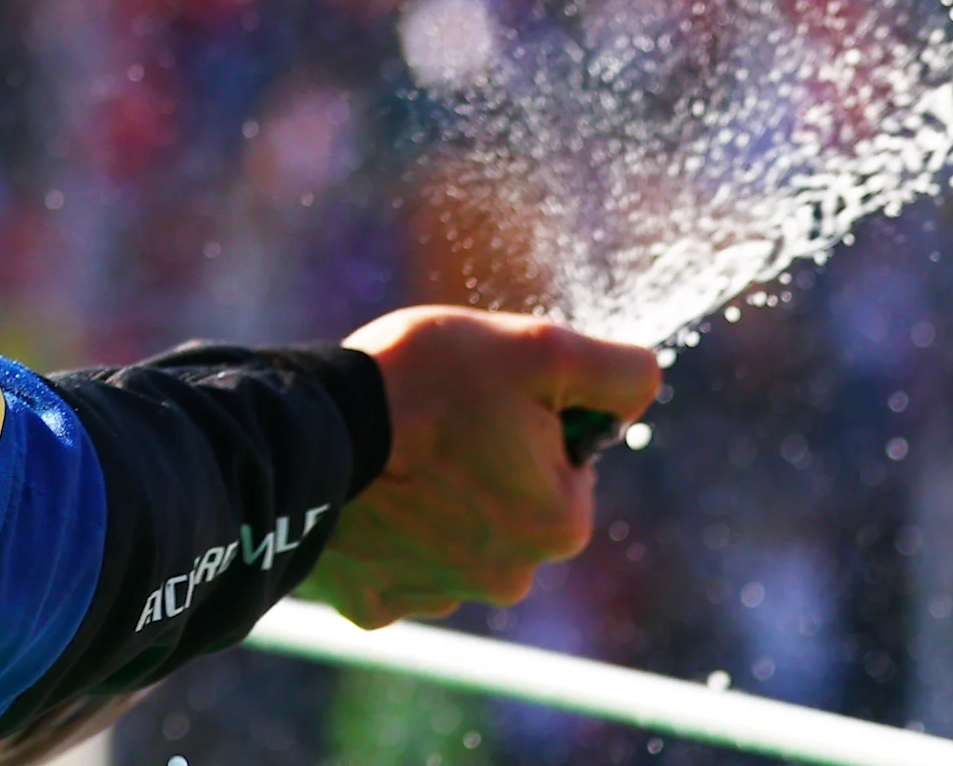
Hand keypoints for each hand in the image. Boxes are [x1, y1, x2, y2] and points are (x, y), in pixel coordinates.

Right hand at [299, 306, 658, 629]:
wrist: (307, 434)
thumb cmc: (424, 384)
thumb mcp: (537, 348)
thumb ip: (616, 370)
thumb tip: (645, 385)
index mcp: (560, 523)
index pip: (563, 458)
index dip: (526, 415)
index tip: (479, 397)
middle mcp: (510, 578)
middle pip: (508, 502)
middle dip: (480, 463)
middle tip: (431, 420)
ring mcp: (436, 597)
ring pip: (450, 535)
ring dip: (430, 499)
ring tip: (390, 451)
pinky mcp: (374, 604)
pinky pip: (390, 562)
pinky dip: (380, 531)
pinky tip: (360, 493)